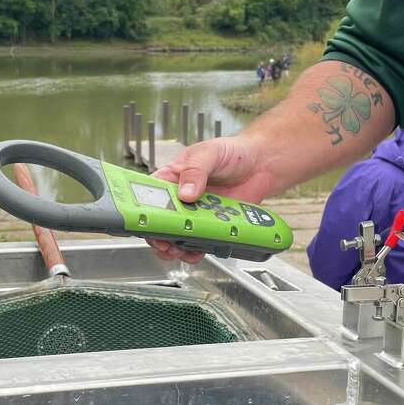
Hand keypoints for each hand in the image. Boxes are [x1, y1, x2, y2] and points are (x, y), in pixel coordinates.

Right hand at [147, 136, 275, 262]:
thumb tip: (186, 193)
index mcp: (171, 178)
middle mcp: (179, 199)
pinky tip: (198, 251)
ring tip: (180, 251)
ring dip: (175, 248)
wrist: (260, 165)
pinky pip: (198, 243)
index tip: (147, 222)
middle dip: (159, 236)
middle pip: (159, 222)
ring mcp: (195, 214)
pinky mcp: (210, 225)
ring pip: (176, 237)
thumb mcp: (209, 154)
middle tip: (165, 243)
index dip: (143, 211)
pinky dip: (196, 251)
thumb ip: (196, 171)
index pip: (149, 196)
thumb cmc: (231, 153)